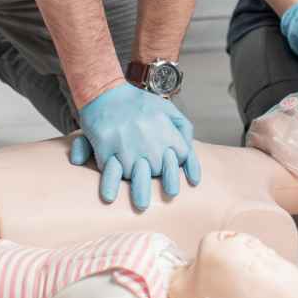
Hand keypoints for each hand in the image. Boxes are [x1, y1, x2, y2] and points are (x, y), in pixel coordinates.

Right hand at [72, 84, 200, 210]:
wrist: (106, 92)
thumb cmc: (140, 104)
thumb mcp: (169, 110)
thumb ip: (184, 131)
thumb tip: (191, 164)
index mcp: (166, 131)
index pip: (181, 158)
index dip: (177, 169)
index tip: (174, 181)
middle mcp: (149, 140)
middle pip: (159, 170)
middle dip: (161, 182)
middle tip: (164, 196)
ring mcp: (127, 145)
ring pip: (137, 175)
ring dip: (140, 191)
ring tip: (142, 205)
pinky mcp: (106, 147)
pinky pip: (110, 170)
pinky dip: (109, 184)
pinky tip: (110, 197)